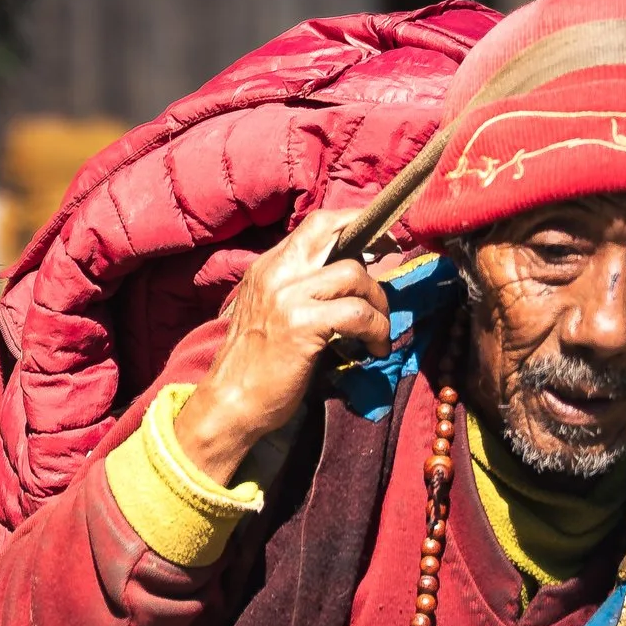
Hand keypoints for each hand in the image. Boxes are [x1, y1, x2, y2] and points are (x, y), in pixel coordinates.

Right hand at [169, 209, 391, 483]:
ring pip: (354, 275)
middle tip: (394, 265)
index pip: (318, 223)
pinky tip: (374, 349)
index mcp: (268, 266)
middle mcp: (276, 272)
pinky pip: (357, 313)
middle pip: (334, 230)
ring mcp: (286, 296)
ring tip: (378, 331)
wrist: (230, 403)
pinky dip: (376, 330)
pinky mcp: (300, 324)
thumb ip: (306, 288)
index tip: (383, 240)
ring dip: (379, 303)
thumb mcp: (275, 312)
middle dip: (375, 243)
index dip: (356, 223)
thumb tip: (359, 272)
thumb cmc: (257, 365)